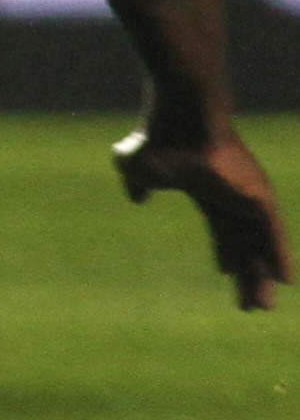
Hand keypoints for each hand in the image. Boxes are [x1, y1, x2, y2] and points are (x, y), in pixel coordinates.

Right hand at [114, 126, 290, 311]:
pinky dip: (278, 254)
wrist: (180, 114)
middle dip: (247, 275)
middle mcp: (232, 195)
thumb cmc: (158, 135)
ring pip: (258, 244)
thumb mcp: (135, 165)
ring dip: (262, 274)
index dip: (226, 254)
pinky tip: (284, 279)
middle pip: (244, 245)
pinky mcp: (258, 194)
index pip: (222, 230)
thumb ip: (136, 183)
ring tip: (264, 306)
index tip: (226, 274)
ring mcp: (247, 194)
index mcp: (207, 191)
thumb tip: (137, 198)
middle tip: (252, 305)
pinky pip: (272, 231)